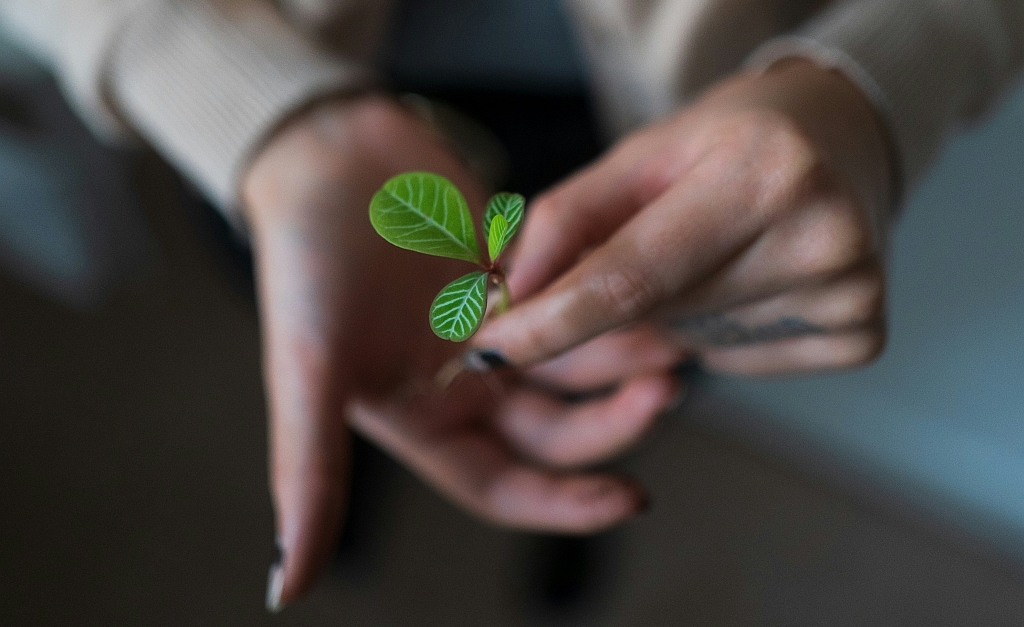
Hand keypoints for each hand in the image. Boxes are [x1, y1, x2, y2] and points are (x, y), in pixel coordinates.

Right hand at [241, 96, 679, 610]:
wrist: (322, 156)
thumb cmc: (305, 266)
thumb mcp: (310, 373)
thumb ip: (308, 476)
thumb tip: (282, 590)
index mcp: (422, 420)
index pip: (507, 486)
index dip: (566, 504)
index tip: (632, 499)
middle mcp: (463, 383)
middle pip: (556, 427)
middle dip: (614, 419)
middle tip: (666, 389)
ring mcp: (493, 327)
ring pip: (576, 362)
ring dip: (622, 356)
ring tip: (672, 339)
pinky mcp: (515, 272)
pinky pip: (574, 296)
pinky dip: (606, 294)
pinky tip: (647, 284)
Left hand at [471, 60, 891, 374]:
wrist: (840, 142)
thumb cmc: (730, 142)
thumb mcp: (642, 155)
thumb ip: (568, 222)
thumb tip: (508, 299)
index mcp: (762, 174)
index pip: (630, 277)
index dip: (550, 321)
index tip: (489, 347)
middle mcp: (821, 236)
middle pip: (657, 314)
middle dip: (616, 303)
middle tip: (648, 242)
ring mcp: (850, 293)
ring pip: (693, 343)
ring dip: (674, 312)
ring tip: (717, 248)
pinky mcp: (860, 334)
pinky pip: (738, 361)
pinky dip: (721, 332)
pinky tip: (751, 279)